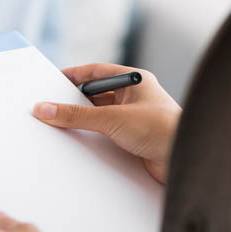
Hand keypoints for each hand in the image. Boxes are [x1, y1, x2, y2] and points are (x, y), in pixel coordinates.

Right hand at [32, 63, 181, 183]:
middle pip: (94, 94)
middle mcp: (134, 98)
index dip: (72, 76)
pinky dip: (89, 137)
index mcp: (134, 81)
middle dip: (73, 101)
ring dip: (81, 121)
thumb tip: (45, 109)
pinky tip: (78, 141)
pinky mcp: (131, 138)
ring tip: (60, 125)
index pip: (96, 72)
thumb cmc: (162, 129)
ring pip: (97, 115)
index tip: (51, 82)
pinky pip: (103, 134)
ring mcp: (132, 118)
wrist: (185, 159)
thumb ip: (76, 115)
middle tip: (50, 106)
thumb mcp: (112, 118)